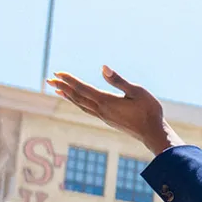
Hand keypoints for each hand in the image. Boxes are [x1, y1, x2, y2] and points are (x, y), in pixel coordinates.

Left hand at [47, 66, 184, 155]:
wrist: (153, 133)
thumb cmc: (149, 111)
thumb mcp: (137, 91)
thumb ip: (118, 80)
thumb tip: (103, 68)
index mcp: (106, 101)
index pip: (82, 88)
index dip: (69, 80)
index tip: (57, 73)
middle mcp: (101, 110)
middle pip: (77, 97)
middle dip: (62, 87)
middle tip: (49, 79)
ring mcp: (103, 116)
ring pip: (80, 104)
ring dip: (68, 95)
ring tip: (57, 89)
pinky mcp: (107, 120)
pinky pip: (87, 109)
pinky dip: (78, 103)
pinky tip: (78, 101)